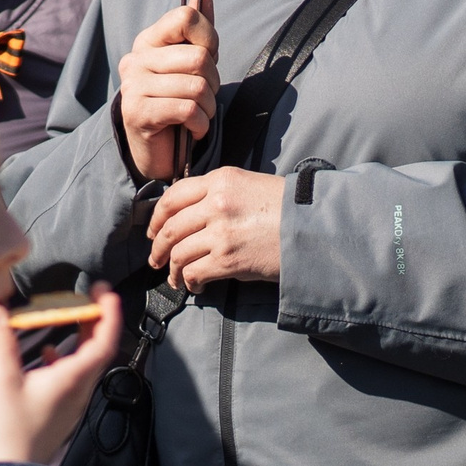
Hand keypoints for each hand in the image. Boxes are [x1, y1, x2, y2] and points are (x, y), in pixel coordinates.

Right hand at [0, 286, 124, 465]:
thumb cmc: (10, 428)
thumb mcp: (1, 380)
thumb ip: (0, 342)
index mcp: (72, 378)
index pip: (104, 342)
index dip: (109, 314)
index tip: (106, 293)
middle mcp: (79, 389)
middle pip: (99, 349)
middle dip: (96, 319)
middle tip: (89, 296)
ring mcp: (73, 402)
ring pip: (87, 362)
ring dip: (82, 337)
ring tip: (69, 318)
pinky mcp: (62, 410)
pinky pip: (74, 376)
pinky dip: (66, 357)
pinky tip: (46, 354)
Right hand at [117, 0, 217, 180]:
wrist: (155, 150)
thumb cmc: (177, 102)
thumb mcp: (191, 63)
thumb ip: (198, 30)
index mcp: (148, 41)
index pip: (186, 17)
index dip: (209, 38)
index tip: (208, 59)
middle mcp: (136, 59)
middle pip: (198, 57)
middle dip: (213, 81)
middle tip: (205, 96)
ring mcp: (133, 86)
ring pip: (196, 86)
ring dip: (208, 107)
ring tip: (199, 115)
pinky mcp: (137, 113)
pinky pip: (188, 110)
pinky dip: (200, 124)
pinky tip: (192, 129)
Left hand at [146, 166, 284, 287]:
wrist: (312, 228)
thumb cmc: (285, 207)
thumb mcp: (249, 185)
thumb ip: (217, 194)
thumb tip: (190, 217)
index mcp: (220, 180)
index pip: (173, 196)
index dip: (156, 216)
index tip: (154, 230)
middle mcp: (216, 203)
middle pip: (170, 227)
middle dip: (158, 247)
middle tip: (156, 258)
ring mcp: (220, 232)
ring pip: (178, 252)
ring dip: (172, 269)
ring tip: (174, 277)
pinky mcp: (227, 259)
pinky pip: (194, 272)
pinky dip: (189, 282)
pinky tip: (194, 285)